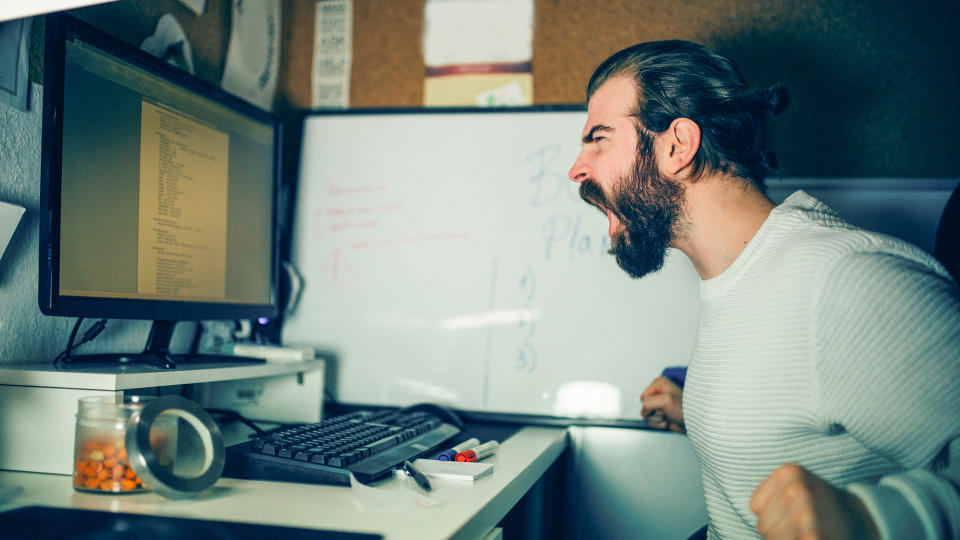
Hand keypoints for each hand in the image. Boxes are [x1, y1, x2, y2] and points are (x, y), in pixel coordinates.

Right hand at [640, 376, 684, 432]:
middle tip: (666, 411)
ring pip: (647, 415)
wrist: (694, 421)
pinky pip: (652, 421)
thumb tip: (643, 411)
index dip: (650, 404)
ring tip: (668, 416)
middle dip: (655, 412)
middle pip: (644, 406)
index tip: (662, 405)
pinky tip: (668, 421)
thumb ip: (648, 403)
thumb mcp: (665, 400)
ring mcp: (659, 404)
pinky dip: (659, 423)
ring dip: (657, 419)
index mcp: (659, 384)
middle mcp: (658, 392)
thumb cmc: (685, 409)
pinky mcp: (660, 413)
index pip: (644, 397)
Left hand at [750, 463, 879, 539]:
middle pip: (764, 526)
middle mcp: (796, 489)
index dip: (772, 515)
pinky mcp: (813, 536)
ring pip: (773, 538)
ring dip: (789, 539)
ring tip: (810, 532)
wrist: (862, 521)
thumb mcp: (794, 487)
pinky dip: (800, 539)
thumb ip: (769, 497)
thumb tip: (758, 516)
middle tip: (805, 526)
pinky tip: (814, 535)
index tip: (794, 512)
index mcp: (789, 472)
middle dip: (779, 531)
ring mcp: (806, 514)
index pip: (756, 507)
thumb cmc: (821, 507)